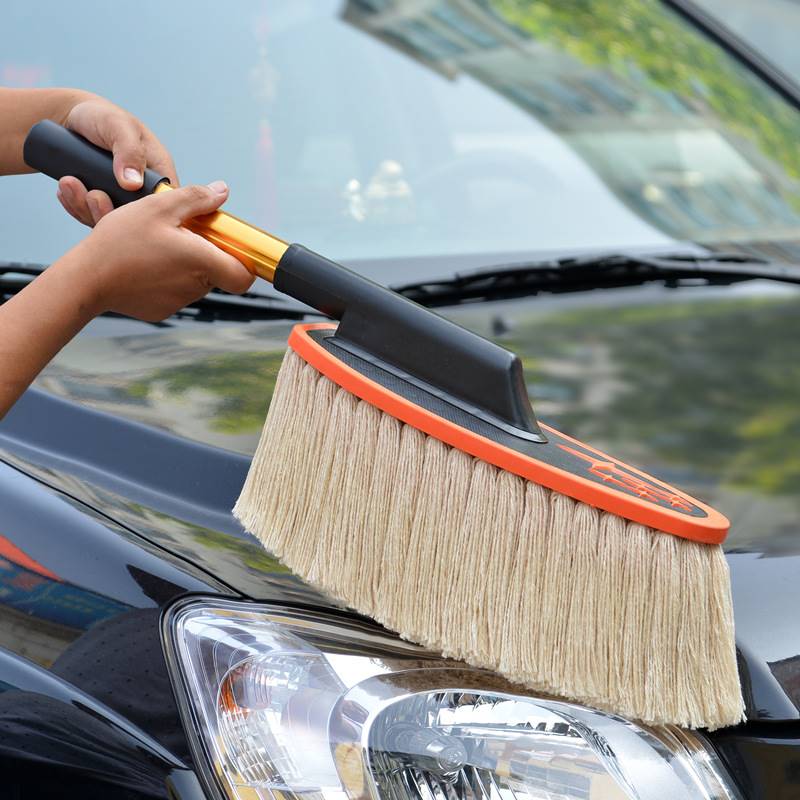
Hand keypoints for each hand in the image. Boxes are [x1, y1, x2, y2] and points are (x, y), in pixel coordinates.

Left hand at [57, 96, 177, 226]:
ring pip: (110, 220)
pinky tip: (65, 193)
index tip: (119, 204)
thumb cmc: (102, 117)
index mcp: (160, 174)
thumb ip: (129, 152)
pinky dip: (76, 207)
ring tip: (68, 184)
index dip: (148, 214)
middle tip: (91, 195)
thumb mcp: (118, 126)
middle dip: (108, 212)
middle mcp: (144, 192)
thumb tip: (132, 185)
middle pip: (136, 220)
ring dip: (86, 208)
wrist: (73, 118)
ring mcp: (122, 200)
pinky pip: (92, 215)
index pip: (166, 205)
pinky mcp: (104, 204)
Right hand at [67, 181, 253, 321]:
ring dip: (181, 263)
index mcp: (203, 262)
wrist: (86, 278)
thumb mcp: (159, 207)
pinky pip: (172, 291)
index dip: (242, 261)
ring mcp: (178, 302)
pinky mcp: (161, 312)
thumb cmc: (121, 242)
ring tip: (154, 246)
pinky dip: (163, 277)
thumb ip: (196, 198)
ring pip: (193, 280)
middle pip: (215, 271)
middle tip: (178, 234)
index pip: (244, 275)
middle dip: (202, 252)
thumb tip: (222, 192)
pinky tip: (144, 263)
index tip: (229, 246)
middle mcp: (196, 288)